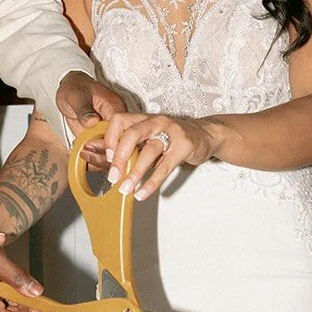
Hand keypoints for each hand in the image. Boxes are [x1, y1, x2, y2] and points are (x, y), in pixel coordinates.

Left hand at [56, 72, 124, 167]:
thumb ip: (84, 109)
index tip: (93, 146)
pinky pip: (102, 152)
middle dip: (104, 154)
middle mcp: (115, 122)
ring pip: (112, 152)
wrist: (69, 88)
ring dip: (99, 159)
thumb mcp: (76, 96)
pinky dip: (94, 159)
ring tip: (83, 155)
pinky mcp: (100, 138)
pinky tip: (84, 158)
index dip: (109, 142)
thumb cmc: (74, 87)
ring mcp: (108, 131)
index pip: (120, 130)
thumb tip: (92, 120)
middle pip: (119, 145)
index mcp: (114, 108)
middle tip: (86, 153)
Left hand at [103, 111, 219, 200]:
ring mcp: (172, 132)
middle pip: (132, 134)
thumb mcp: (150, 137)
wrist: (206, 134)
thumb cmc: (174, 137)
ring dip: (135, 173)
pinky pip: (165, 167)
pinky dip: (152, 182)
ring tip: (126, 189)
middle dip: (119, 158)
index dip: (110, 139)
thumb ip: (131, 146)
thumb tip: (105, 159)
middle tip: (113, 177)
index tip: (107, 158)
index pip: (119, 121)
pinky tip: (143, 192)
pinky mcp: (184, 146)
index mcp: (144, 118)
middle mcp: (156, 121)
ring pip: (149, 152)